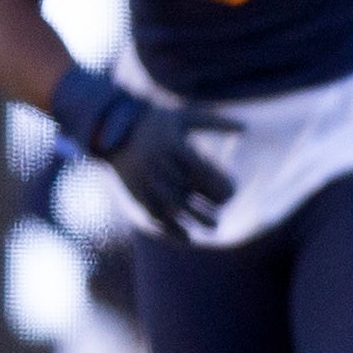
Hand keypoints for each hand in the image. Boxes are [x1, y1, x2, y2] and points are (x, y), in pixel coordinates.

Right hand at [50, 68, 235, 238]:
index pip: (202, 172)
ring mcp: (143, 179)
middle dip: (210, 205)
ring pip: (172, 207)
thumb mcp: (182, 116)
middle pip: (190, 192)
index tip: (231, 192)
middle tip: (223, 209)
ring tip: (214, 226)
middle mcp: (157, 164)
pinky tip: (187, 236)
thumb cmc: (153, 120)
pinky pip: (152, 214)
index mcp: (171, 145)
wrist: (106, 126)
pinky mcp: (132, 191)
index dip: (220, 186)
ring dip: (195, 220)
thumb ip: (214, 122)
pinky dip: (170, 228)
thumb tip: (246, 128)